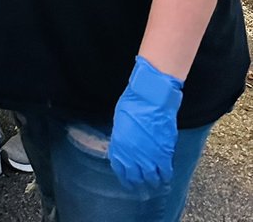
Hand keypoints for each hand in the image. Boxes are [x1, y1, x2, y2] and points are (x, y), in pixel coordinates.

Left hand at [109, 56, 183, 187]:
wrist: (150, 97)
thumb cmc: (133, 103)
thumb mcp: (121, 122)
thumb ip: (122, 138)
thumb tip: (125, 147)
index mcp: (118, 146)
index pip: (119, 169)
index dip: (125, 177)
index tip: (128, 182)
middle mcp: (132, 156)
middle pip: (135, 177)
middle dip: (139, 183)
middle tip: (142, 187)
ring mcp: (148, 157)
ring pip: (151, 178)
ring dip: (153, 182)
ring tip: (155, 183)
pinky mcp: (164, 155)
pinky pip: (165, 172)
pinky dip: (165, 176)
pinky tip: (166, 177)